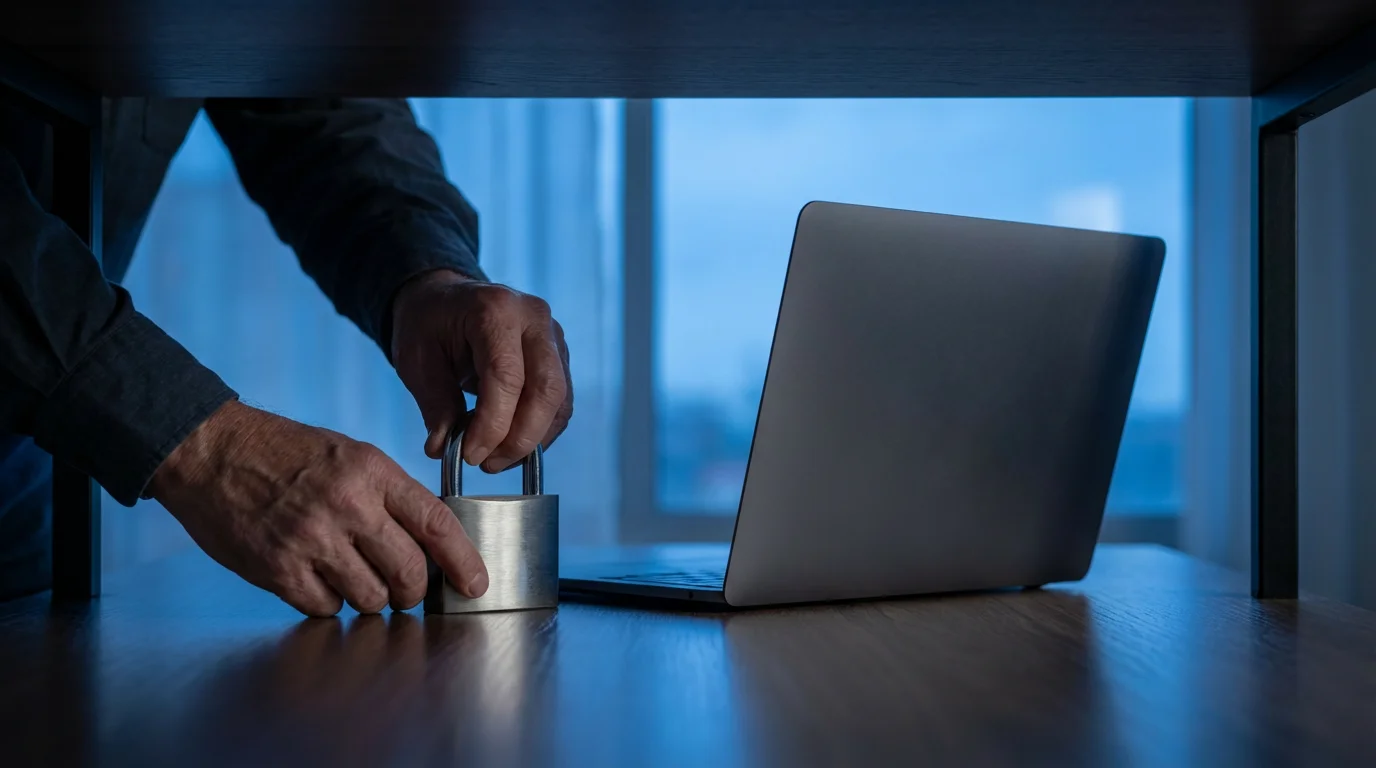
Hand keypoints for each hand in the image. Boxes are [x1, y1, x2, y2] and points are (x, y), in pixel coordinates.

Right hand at [147, 400, 487, 616]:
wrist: (210, 451)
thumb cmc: (284, 452)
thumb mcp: (350, 455)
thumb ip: (389, 495)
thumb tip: (429, 540)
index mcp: (372, 471)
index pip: (435, 523)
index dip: (462, 560)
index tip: (474, 584)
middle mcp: (347, 505)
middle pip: (408, 571)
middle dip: (413, 591)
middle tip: (404, 589)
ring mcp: (311, 539)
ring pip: (370, 598)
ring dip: (370, 598)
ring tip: (352, 576)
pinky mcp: (278, 569)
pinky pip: (326, 608)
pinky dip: (328, 602)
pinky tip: (317, 578)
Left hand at [390, 269, 572, 471]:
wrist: (445, 298)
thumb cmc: (428, 324)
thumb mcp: (416, 359)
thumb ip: (435, 404)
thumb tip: (444, 450)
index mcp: (495, 309)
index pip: (507, 377)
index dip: (492, 425)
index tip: (469, 456)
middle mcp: (534, 318)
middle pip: (547, 390)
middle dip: (520, 438)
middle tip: (487, 464)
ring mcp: (553, 336)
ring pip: (560, 401)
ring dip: (532, 440)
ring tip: (495, 460)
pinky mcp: (559, 356)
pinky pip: (561, 403)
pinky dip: (540, 432)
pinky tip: (510, 445)